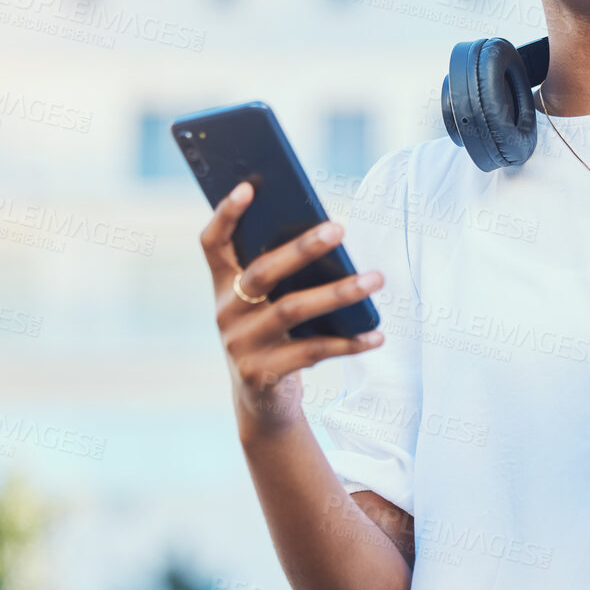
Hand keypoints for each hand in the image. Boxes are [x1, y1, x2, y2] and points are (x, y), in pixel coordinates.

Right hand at [199, 180, 385, 438]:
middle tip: (339, 228)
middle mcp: (226, 312)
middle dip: (302, 248)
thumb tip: (330, 238)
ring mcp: (240, 345)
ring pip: (292, 310)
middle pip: (262, 272)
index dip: (226, 214)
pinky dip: (348, 342)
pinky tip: (376, 334)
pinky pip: (311, 352)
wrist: (262, 402)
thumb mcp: (268, 305)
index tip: (249, 186)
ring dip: (339, 293)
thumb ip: (283, 275)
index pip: (212, 244)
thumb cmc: (274, 336)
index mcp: (224, 286)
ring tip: (376, 279)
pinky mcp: (261, 374)